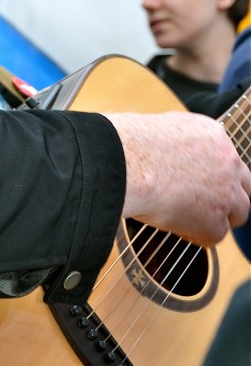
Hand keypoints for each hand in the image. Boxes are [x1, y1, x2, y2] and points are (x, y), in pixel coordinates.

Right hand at [105, 111, 250, 246]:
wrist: (126, 164)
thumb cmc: (128, 145)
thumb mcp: (164, 130)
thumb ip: (182, 144)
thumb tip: (171, 154)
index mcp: (213, 135)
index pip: (227, 160)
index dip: (214, 174)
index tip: (199, 181)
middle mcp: (227, 161)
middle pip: (244, 187)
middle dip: (226, 196)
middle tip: (202, 203)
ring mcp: (226, 192)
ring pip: (237, 213)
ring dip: (214, 217)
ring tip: (184, 217)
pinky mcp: (215, 221)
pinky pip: (213, 236)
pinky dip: (195, 234)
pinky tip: (173, 225)